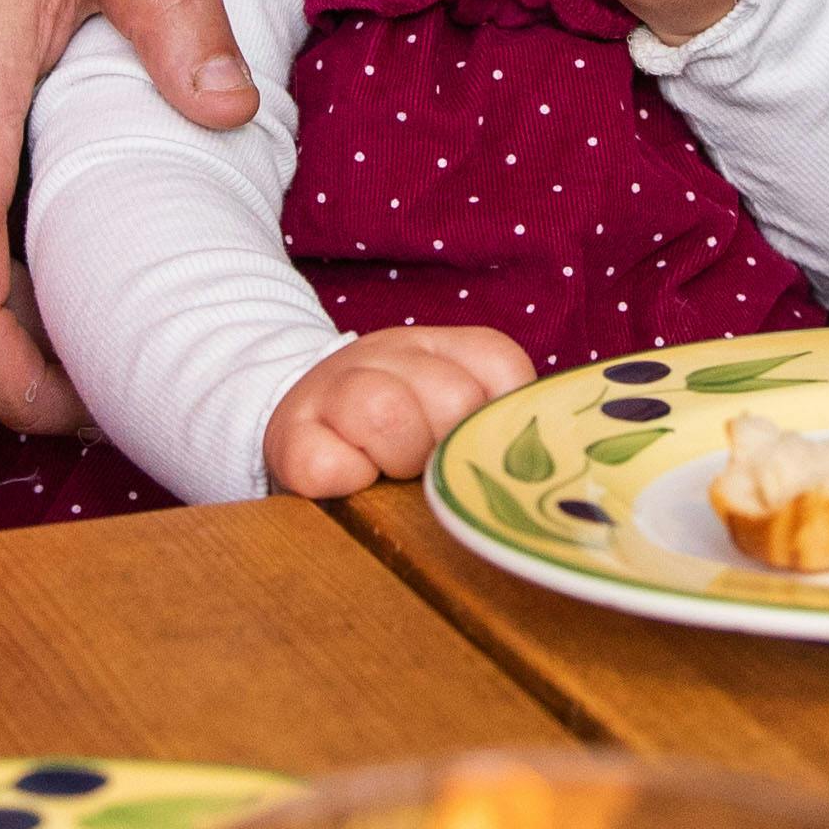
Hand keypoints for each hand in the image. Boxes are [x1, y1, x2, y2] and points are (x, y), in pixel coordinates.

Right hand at [264, 322, 535, 499]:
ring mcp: (334, 388)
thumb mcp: (450, 409)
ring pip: (387, 411)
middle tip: (428, 467)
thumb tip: (539, 476)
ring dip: (398, 459)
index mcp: (439, 347)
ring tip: (390, 474)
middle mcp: (387, 353)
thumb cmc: (396, 435)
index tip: (474, 444)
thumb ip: (496, 425)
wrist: (301, 424)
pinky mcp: (289, 437)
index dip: (495, 420)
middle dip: (448, 448)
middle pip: (452, 397)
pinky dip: (344, 479)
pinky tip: (350, 481)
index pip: (501, 367)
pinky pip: (323, 462)